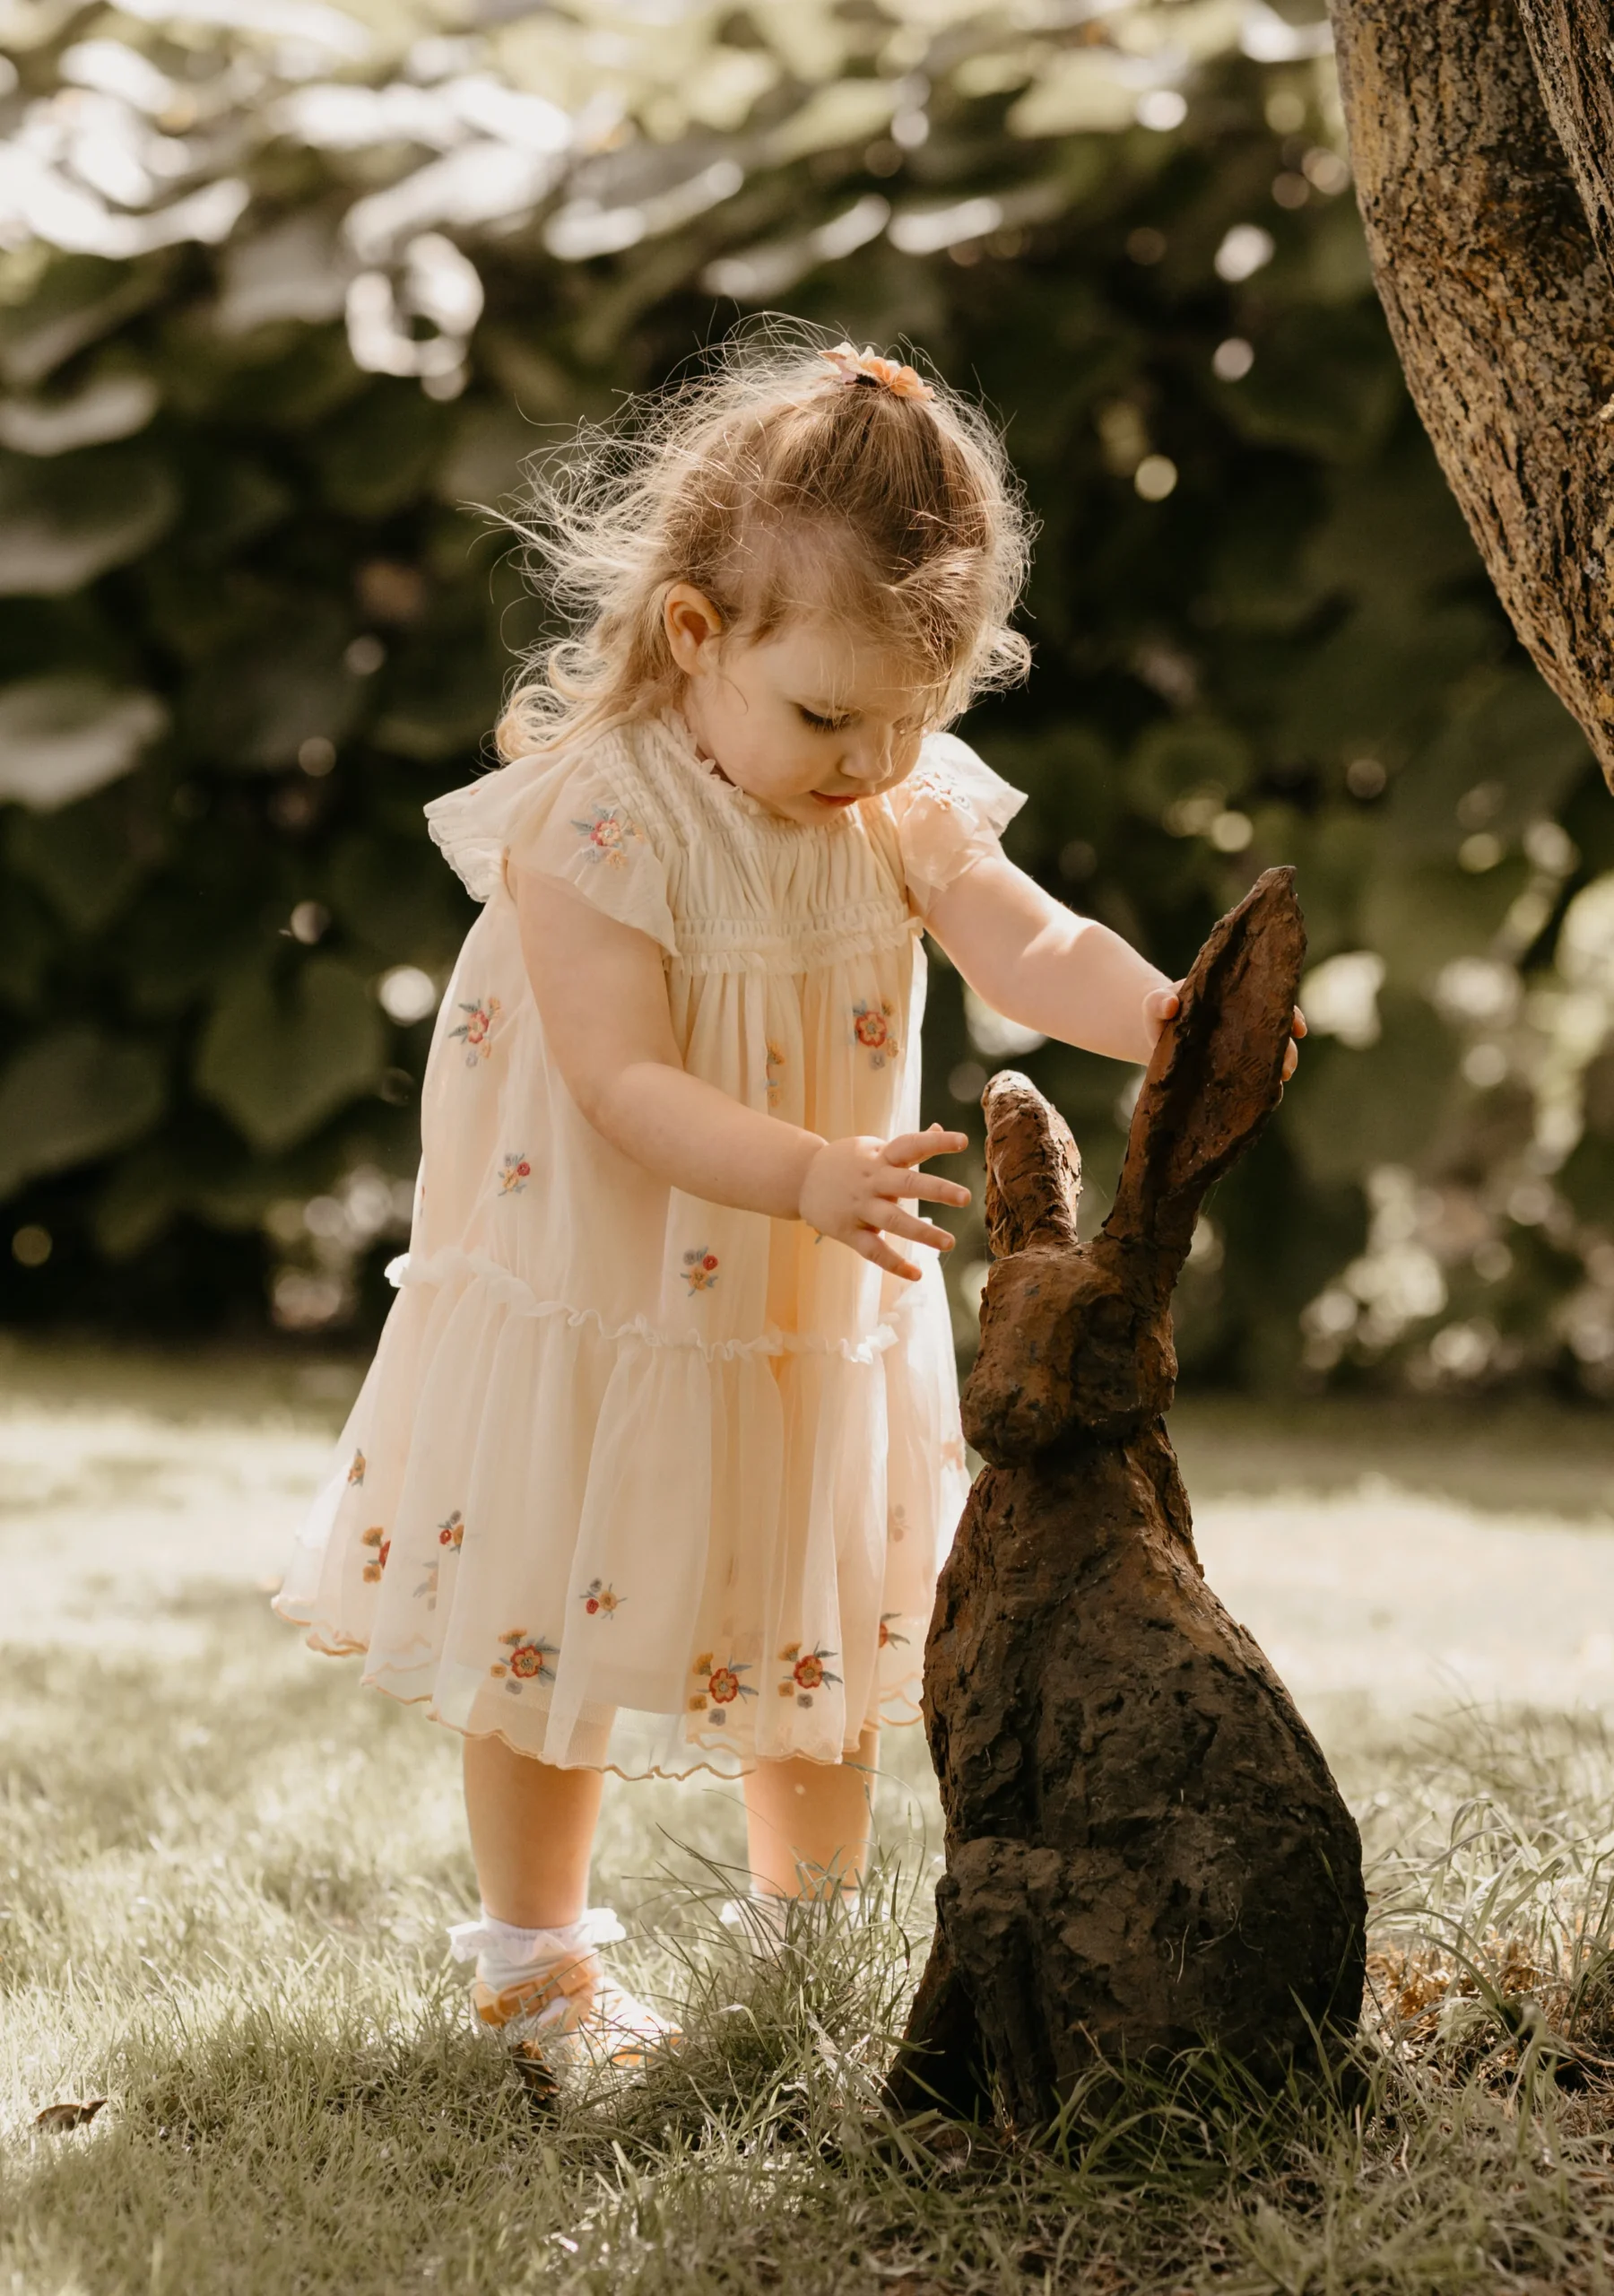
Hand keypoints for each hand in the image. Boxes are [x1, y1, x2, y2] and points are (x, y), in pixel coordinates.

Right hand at [798, 1124, 971, 1281]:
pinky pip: (873, 1250)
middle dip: (936, 1190)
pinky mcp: (848, 1231)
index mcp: (880, 1157)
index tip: (963, 1141)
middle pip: (906, 1183)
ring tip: (949, 1243)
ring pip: (893, 1221)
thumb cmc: (845, 1162)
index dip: (936, 1142)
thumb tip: (940, 1127)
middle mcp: (872, 1181)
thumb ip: (907, 1145)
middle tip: (965, 1197)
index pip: (911, 1145)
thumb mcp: (873, 1147)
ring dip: (922, 1232)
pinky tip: (916, 1274)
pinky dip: (894, 1264)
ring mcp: (860, 1207)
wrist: (799, 1178)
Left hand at [1143, 983, 1307, 1080]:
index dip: (1289, 1014)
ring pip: (1269, 1057)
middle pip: (1276, 1033)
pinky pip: (1253, 1077)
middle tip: (1286, 1068)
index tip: (1298, 1028)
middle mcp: (1245, 1023)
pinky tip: (1264, 1096)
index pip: (1270, 1002)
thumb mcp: (1155, 1005)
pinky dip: (1262, 1085)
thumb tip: (1170, 1004)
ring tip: (1278, 1083)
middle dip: (1287, 1050)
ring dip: (1279, 1069)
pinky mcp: (1232, 1071)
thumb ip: (1157, 1002)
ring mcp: (1241, 1048)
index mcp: (1234, 1000)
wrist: (1155, 1037)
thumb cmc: (1159, 1014)